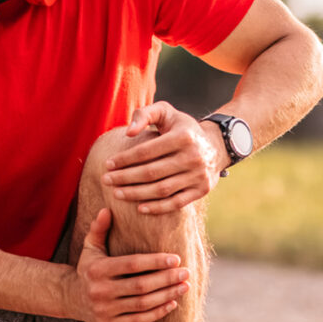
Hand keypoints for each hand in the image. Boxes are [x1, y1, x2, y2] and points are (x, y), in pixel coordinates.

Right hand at [61, 208, 189, 321]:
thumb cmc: (89, 268)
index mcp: (97, 269)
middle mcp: (99, 291)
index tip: (176, 258)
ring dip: (167, 295)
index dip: (155, 262)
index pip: (132, 264)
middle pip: (140, 286)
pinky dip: (157, 313)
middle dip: (166, 279)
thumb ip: (99, 229)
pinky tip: (173, 303)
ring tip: (184, 286)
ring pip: (142, 304)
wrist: (71, 298)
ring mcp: (104, 310)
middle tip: (186, 273)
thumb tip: (107, 209)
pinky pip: (138, 320)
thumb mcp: (91, 247)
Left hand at [103, 101, 224, 214]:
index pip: (146, 151)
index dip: (124, 159)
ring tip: (117, 194)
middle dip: (125, 178)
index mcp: (183, 136)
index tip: (107, 164)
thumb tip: (129, 133)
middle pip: (151, 172)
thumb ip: (144, 115)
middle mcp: (193, 156)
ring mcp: (199, 175)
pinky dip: (157, 208)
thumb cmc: (182, 128)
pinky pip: (176, 203)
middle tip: (106, 181)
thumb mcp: (166, 113)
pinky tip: (139, 208)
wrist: (216, 145)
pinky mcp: (202, 190)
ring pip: (162, 189)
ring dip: (136, 194)